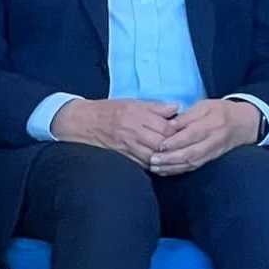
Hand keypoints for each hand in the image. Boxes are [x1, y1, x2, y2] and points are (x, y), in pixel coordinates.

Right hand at [51, 99, 176, 166]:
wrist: (84, 122)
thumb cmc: (109, 110)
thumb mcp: (133, 102)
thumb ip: (156, 107)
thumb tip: (176, 108)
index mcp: (138, 115)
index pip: (166, 127)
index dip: (178, 131)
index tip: (185, 131)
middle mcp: (134, 131)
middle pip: (162, 143)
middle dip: (174, 146)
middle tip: (184, 146)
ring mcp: (128, 146)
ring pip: (154, 156)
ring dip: (166, 158)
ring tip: (175, 157)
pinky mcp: (123, 157)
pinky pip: (142, 164)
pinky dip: (154, 165)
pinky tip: (162, 164)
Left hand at [147, 99, 259, 175]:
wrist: (243, 124)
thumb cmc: (221, 111)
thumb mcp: (205, 106)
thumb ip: (187, 116)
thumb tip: (170, 125)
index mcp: (211, 124)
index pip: (192, 135)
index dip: (176, 141)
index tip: (160, 145)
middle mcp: (213, 141)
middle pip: (190, 153)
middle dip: (170, 158)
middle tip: (153, 160)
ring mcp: (212, 152)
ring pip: (191, 163)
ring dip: (172, 167)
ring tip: (155, 167)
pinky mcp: (210, 159)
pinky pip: (194, 167)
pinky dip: (178, 171)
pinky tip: (165, 171)